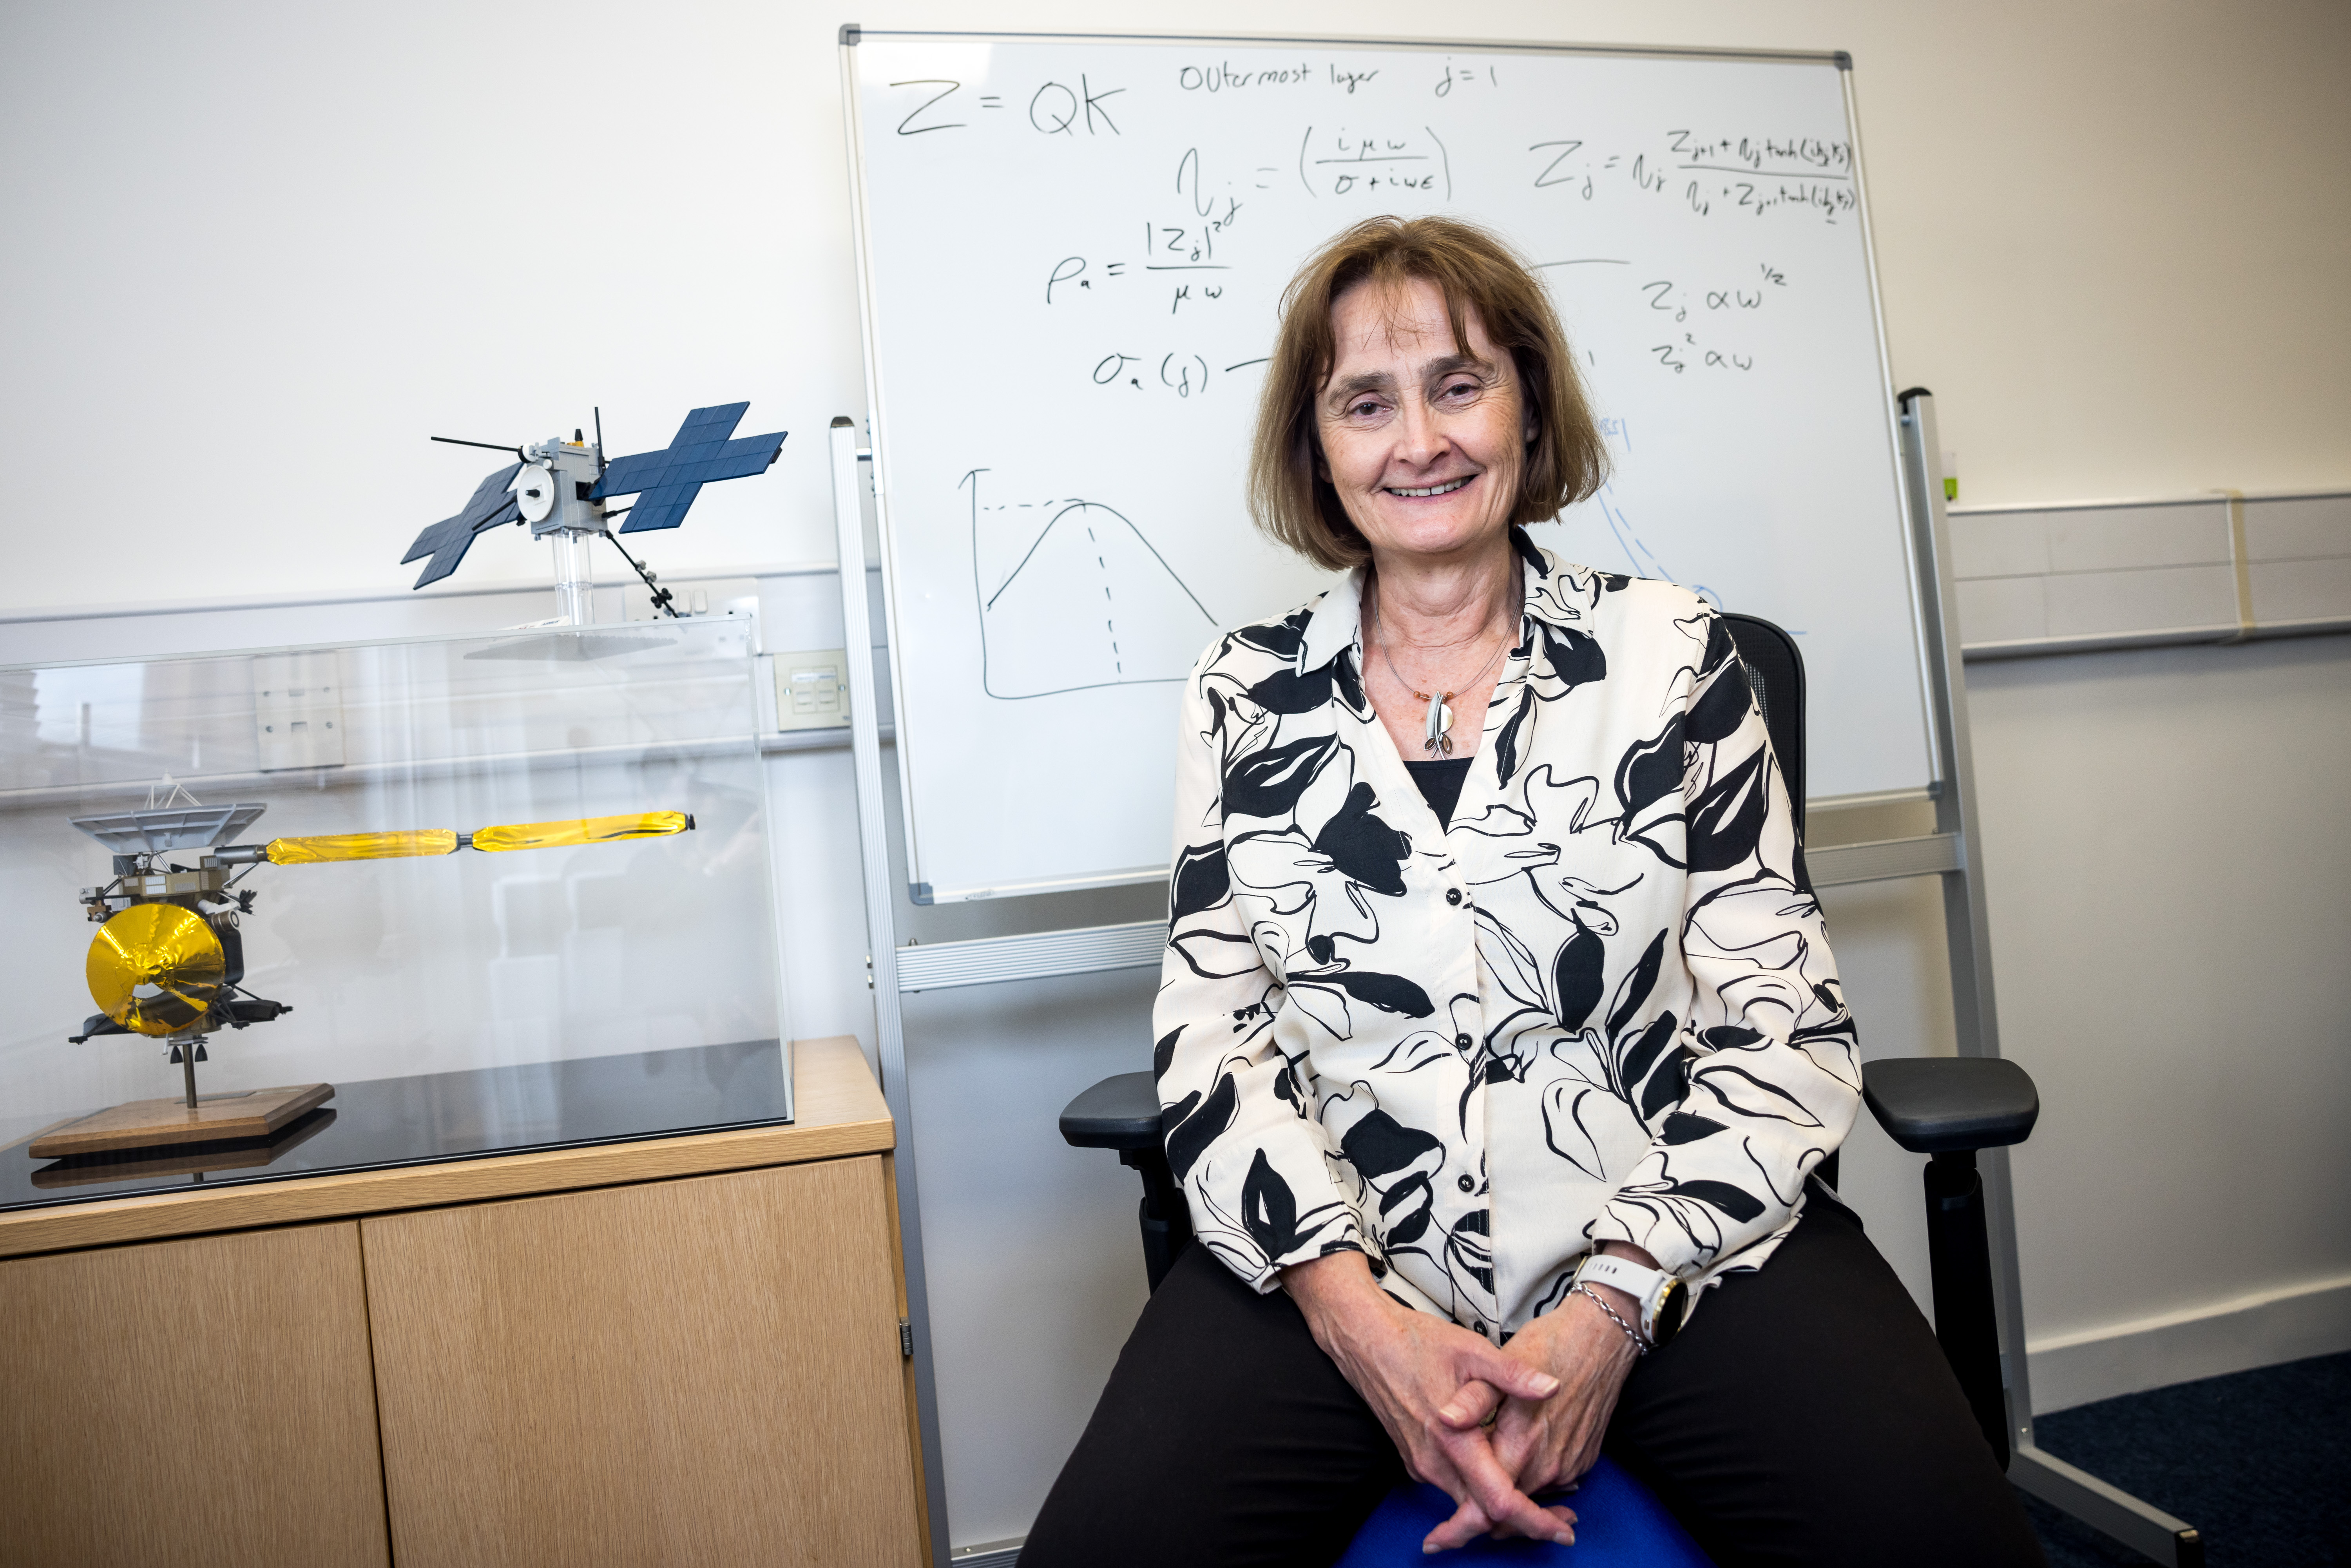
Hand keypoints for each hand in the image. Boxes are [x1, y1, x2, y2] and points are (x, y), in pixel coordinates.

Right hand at [1281, 1252, 1578, 1549]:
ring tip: (1547, 1500)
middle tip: (1567, 1518)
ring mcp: (1422, 1464)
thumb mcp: (1471, 1350)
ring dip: (1505, 1509)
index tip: (1564, 1531)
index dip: (1534, 1521)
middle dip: (1527, 1523)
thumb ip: (1512, 1375)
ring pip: (1469, 1505)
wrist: (1365, 1341)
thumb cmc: (1417, 1342)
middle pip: (1484, 1515)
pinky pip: (1455, 1489)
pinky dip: (1483, 1493)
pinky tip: (1506, 1474)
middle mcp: (1434, 1462)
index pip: (1497, 1502)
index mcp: (1453, 1439)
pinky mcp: (1417, 1460)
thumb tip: (1553, 1387)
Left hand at [1420, 1243, 1656, 1551]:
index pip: (1489, 1505)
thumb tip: (1444, 1418)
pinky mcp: (1582, 1460)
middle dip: (1477, 1521)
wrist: (1602, 1338)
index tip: (1435, 1541)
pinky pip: (1547, 1485)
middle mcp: (1548, 1465)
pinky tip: (1508, 1474)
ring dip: (1502, 1503)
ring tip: (1471, 1503)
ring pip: (1526, 1498)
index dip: (1460, 1527)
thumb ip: (1473, 1399)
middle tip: (1444, 1532)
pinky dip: (1525, 1486)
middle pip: (1507, 1511)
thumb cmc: (1548, 1344)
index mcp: (1521, 1443)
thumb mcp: (1498, 1362)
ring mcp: (1569, 1466)